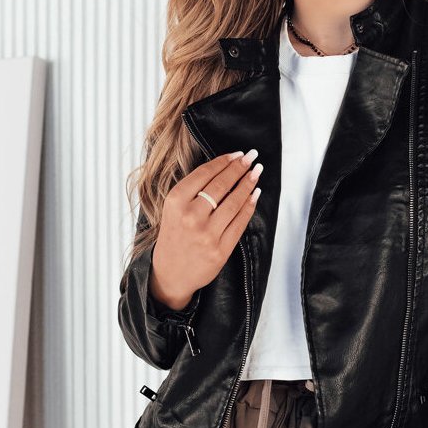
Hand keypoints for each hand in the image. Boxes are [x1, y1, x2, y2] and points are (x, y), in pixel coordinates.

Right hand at [150, 149, 262, 307]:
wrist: (170, 274)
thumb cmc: (174, 237)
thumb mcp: (173, 210)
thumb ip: (193, 191)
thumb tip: (224, 168)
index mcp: (176, 202)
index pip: (204, 174)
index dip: (224, 161)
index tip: (237, 154)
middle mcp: (191, 216)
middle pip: (221, 185)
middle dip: (239, 168)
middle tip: (252, 157)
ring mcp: (207, 234)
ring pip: (234, 202)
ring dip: (248, 184)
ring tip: (257, 172)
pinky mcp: (220, 249)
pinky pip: (240, 222)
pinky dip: (250, 206)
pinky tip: (255, 194)